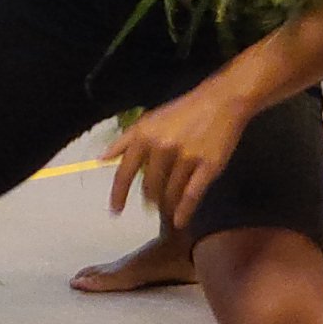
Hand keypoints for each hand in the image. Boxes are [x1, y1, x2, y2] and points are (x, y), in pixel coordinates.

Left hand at [107, 86, 251, 229]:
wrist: (220, 102)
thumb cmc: (181, 112)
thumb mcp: (148, 121)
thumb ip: (125, 141)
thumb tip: (103, 159)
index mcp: (143, 137)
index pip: (124, 173)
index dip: (118, 194)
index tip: (115, 211)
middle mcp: (161, 148)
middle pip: (149, 187)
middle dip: (150, 198)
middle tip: (154, 204)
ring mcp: (186, 158)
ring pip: (170, 193)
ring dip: (167, 204)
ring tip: (168, 208)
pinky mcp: (208, 166)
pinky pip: (192, 194)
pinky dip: (185, 211)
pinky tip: (180, 221)